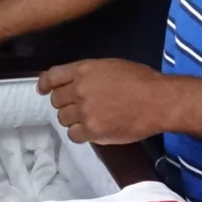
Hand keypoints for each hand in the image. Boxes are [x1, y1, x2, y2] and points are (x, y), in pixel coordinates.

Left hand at [37, 60, 168, 145]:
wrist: (158, 101)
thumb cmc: (142, 80)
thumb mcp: (112, 66)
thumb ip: (90, 74)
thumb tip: (76, 83)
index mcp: (84, 70)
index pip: (52, 76)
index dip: (45, 84)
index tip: (42, 90)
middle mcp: (79, 89)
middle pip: (56, 100)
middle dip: (65, 104)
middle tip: (78, 107)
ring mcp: (84, 111)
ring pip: (63, 119)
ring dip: (72, 119)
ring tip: (88, 119)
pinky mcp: (92, 130)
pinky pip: (73, 135)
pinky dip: (80, 134)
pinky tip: (92, 130)